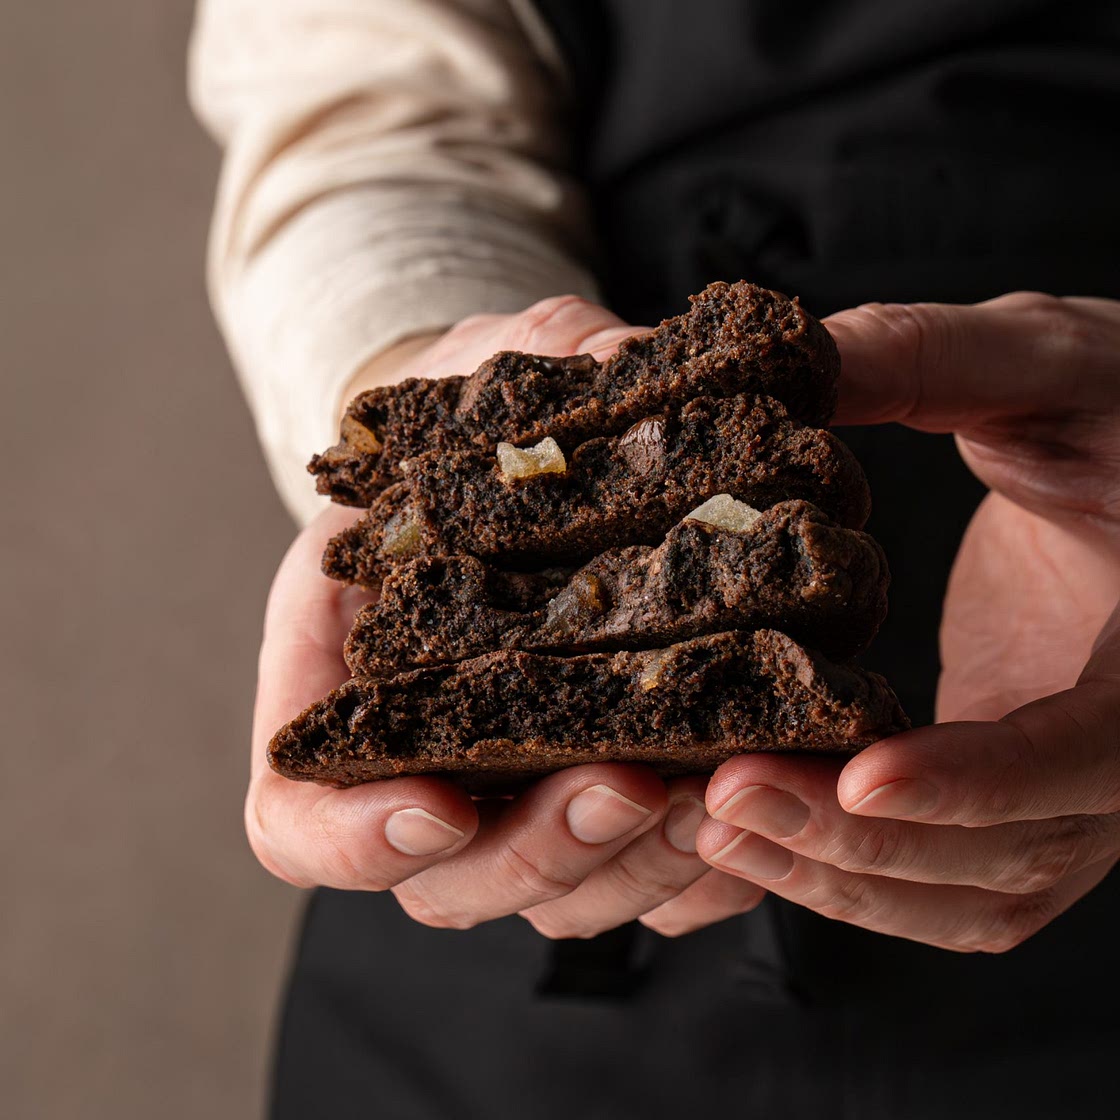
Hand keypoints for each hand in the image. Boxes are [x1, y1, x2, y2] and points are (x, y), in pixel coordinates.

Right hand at [248, 296, 766, 934]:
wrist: (520, 470)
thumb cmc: (474, 436)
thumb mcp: (472, 394)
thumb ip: (515, 394)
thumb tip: (622, 372)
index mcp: (344, 690)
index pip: (300, 819)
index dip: (354, 841)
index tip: (437, 806)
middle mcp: (429, 769)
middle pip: (452, 883)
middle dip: (542, 850)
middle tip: (627, 782)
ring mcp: (524, 798)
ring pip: (565, 899)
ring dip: (640, 867)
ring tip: (718, 789)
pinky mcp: (616, 801)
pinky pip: (656, 883)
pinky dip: (708, 871)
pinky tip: (761, 802)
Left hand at [657, 293, 1119, 950]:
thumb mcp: (1049, 362)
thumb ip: (934, 356)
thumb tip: (784, 359)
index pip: (1091, 753)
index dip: (980, 777)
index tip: (861, 772)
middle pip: (1010, 853)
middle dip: (864, 838)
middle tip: (726, 794)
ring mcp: (1074, 789)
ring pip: (972, 893)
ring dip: (842, 875)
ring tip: (714, 821)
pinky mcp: (1016, 793)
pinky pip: (947, 881)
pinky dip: (855, 875)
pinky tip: (756, 832)